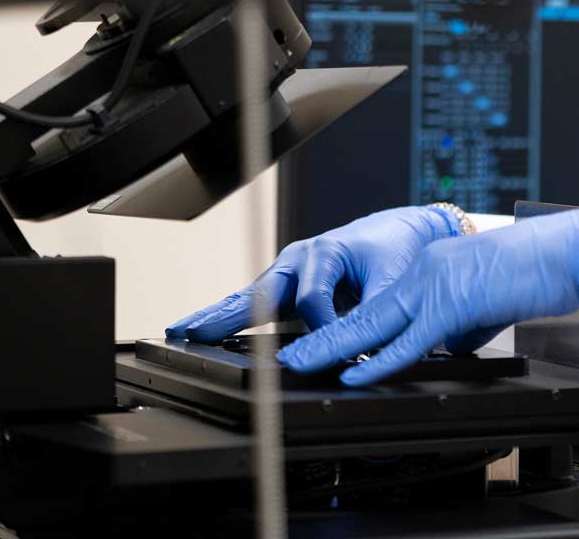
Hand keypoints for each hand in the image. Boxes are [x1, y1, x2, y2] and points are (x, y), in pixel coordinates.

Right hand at [166, 205, 459, 341]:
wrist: (397, 232)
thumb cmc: (393, 250)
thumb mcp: (390, 279)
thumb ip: (373, 311)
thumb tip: (361, 346)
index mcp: (324, 252)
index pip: (312, 299)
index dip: (322, 327)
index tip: (336, 348)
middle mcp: (299, 259)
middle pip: (260, 292)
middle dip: (228, 315)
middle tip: (197, 334)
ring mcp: (287, 272)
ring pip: (247, 297)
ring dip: (216, 315)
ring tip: (181, 331)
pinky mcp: (285, 286)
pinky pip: (253, 302)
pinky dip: (228, 315)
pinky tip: (198, 328)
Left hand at [276, 205, 578, 385]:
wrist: (566, 252)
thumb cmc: (539, 272)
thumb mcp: (489, 301)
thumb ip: (462, 324)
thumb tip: (452, 347)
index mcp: (432, 266)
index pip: (380, 302)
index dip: (347, 326)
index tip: (322, 343)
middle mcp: (424, 271)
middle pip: (362, 311)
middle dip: (321, 337)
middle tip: (289, 355)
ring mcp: (434, 286)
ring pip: (371, 324)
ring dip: (331, 348)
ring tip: (301, 364)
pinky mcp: (451, 304)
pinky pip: (407, 341)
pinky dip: (375, 361)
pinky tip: (353, 374)